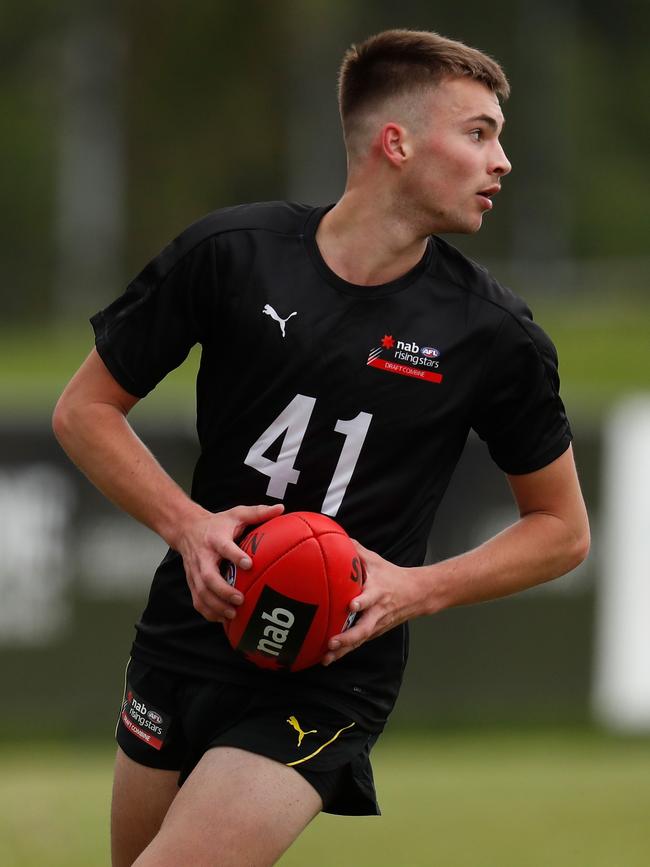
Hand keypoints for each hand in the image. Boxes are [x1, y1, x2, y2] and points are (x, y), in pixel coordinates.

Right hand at [176, 503, 283, 622]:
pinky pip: (198, 600)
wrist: (187, 529)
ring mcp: (195, 571)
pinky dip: (208, 612)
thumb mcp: (236, 514)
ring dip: (216, 605)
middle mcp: (203, 556)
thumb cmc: (218, 523)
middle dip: (223, 590)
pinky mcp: (192, 582)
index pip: (224, 548)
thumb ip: (258, 512)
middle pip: (209, 577)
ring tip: (233, 614)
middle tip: (240, 599)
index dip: (235, 556)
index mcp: (215, 538)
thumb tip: (281, 509)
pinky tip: (223, 619)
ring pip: (201, 592)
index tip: (249, 564)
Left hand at [322, 542, 430, 664]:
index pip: (371, 597)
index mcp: (378, 591)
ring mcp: (376, 624)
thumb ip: (355, 551)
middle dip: (348, 637)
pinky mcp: (374, 632)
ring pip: (360, 640)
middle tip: (332, 642)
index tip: (351, 605)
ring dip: (343, 650)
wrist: (417, 594)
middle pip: (365, 627)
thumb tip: (334, 536)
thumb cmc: (392, 575)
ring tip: (326, 657)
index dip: (362, 602)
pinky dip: (344, 652)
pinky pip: (358, 643)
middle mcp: (377, 610)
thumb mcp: (376, 560)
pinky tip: (328, 659)